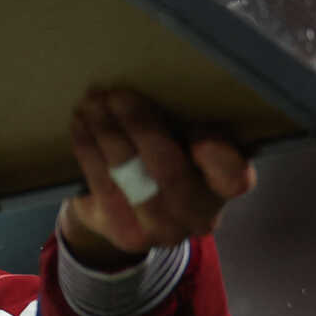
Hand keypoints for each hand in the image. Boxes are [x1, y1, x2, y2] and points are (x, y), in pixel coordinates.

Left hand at [61, 88, 254, 264]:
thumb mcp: (184, 140)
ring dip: (106, 133)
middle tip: (116, 94)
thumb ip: (184, 121)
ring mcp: (161, 230)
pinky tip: (80, 125)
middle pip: (169, 172)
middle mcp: (198, 216)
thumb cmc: (165, 158)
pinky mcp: (124, 234)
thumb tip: (158, 82)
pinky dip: (88, 149)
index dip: (218, 157)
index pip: (234, 177)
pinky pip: (101, 184)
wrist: (130, 209)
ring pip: (129, 177)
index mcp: (223, 186)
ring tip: (92, 103)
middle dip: (139, 127)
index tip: (197, 132)